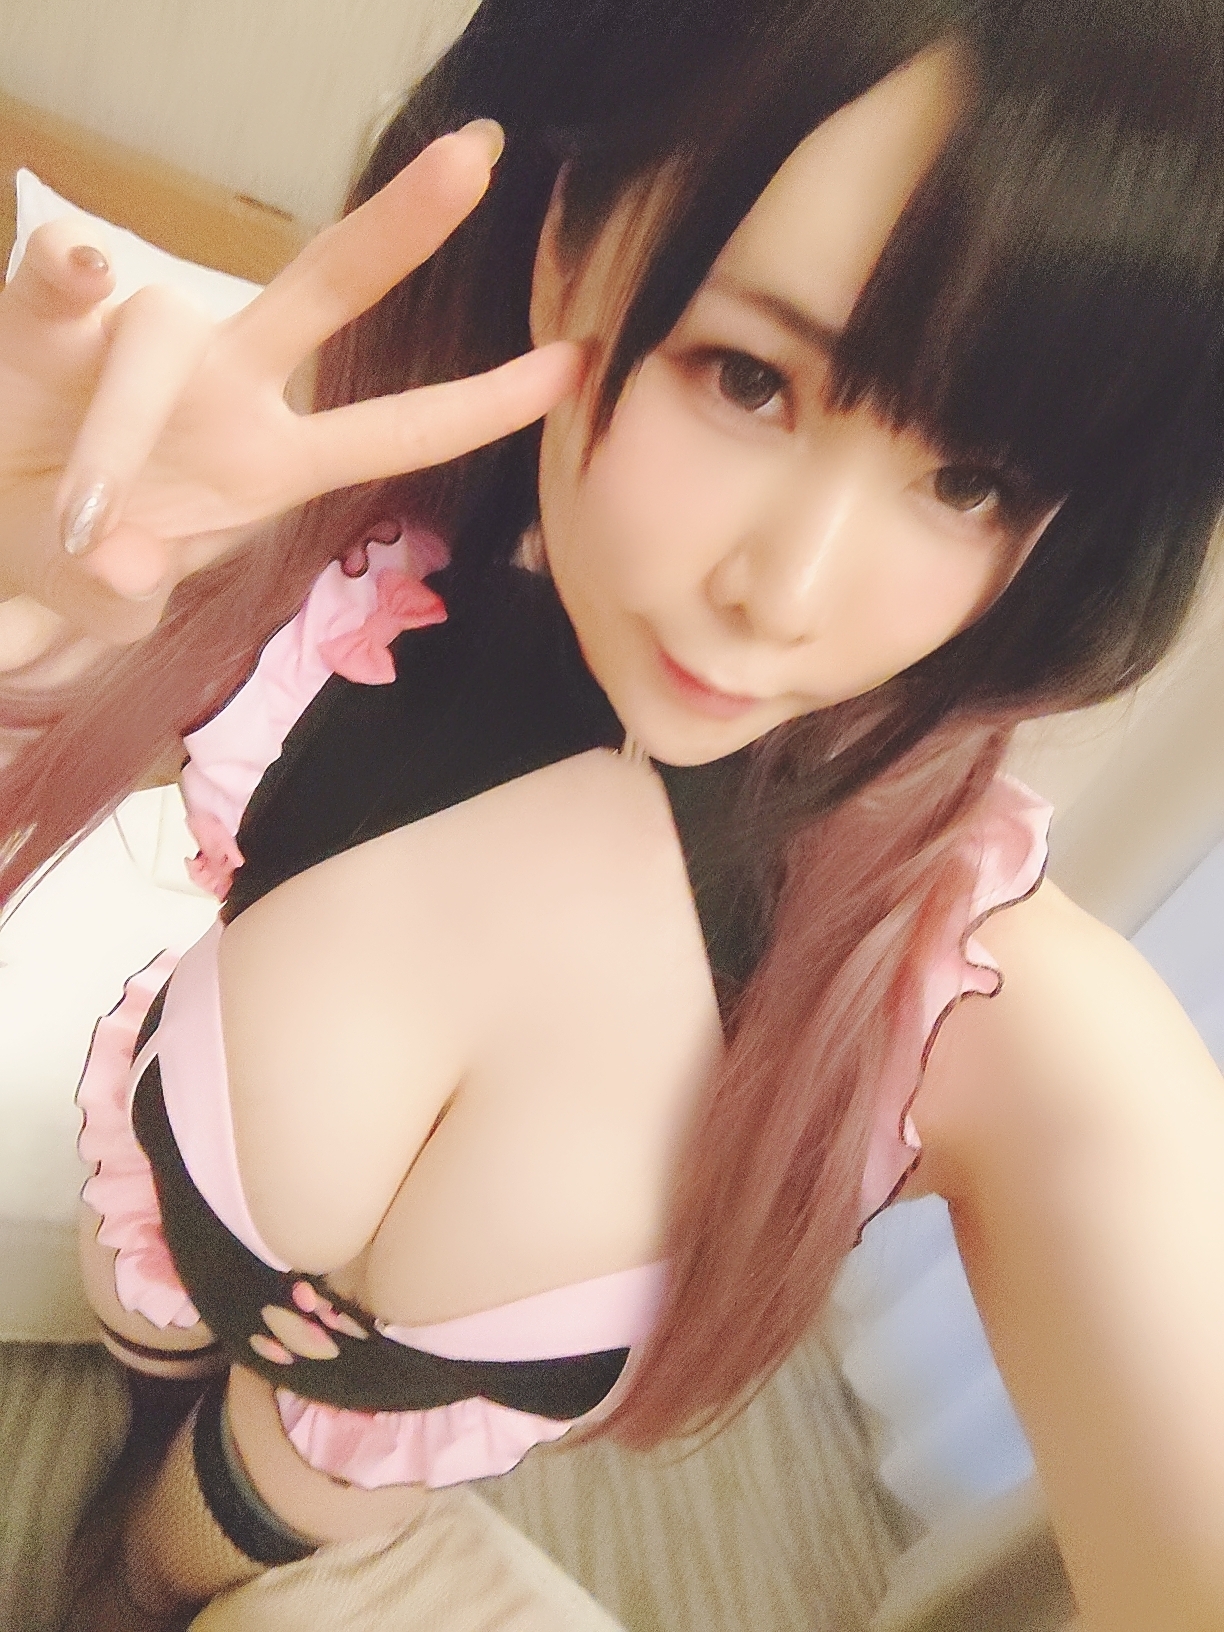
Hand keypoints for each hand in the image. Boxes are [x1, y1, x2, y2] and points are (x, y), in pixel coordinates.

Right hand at [0, 120, 580, 645]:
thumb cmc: (68, 552)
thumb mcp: (108, 596)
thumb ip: (121, 597)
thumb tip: (125, 566)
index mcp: (266, 459)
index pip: (392, 429)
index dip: (480, 403)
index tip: (575, 363)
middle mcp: (220, 381)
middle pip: (322, 288)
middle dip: (397, 230)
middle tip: (473, 159)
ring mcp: (135, 343)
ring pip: (159, 325)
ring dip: (124, 428)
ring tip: (88, 526)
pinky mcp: (41, 320)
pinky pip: (54, 276)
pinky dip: (61, 275)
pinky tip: (74, 273)